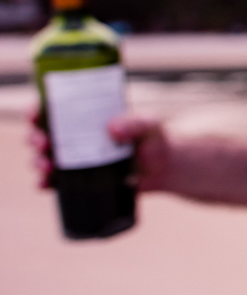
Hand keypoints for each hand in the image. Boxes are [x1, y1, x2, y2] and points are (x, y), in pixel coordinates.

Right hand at [27, 106, 172, 192]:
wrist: (165, 169)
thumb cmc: (155, 139)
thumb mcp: (149, 125)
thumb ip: (135, 123)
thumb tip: (112, 128)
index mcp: (86, 116)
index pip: (54, 109)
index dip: (37, 110)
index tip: (34, 115)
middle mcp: (75, 136)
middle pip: (42, 134)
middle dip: (35, 138)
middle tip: (44, 144)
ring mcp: (75, 159)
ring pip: (44, 158)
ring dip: (37, 161)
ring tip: (47, 165)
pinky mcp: (80, 179)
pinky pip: (55, 182)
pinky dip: (45, 183)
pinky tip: (44, 185)